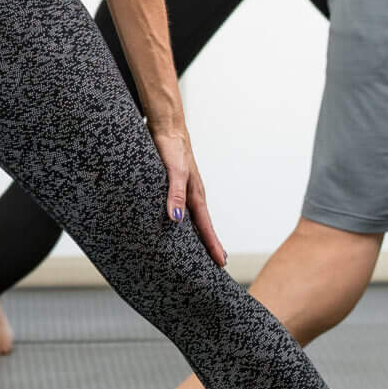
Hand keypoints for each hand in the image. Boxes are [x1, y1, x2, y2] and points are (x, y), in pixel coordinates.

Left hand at [152, 121, 226, 265]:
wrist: (166, 125)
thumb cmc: (171, 146)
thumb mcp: (173, 171)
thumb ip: (175, 194)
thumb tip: (176, 219)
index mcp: (195, 194)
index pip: (206, 226)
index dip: (213, 245)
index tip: (221, 263)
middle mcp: (192, 194)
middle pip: (203, 225)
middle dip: (210, 244)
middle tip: (216, 263)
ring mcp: (185, 189)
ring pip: (194, 217)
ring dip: (198, 233)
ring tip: (202, 249)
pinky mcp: (174, 183)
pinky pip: (183, 207)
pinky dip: (185, 220)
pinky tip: (180, 224)